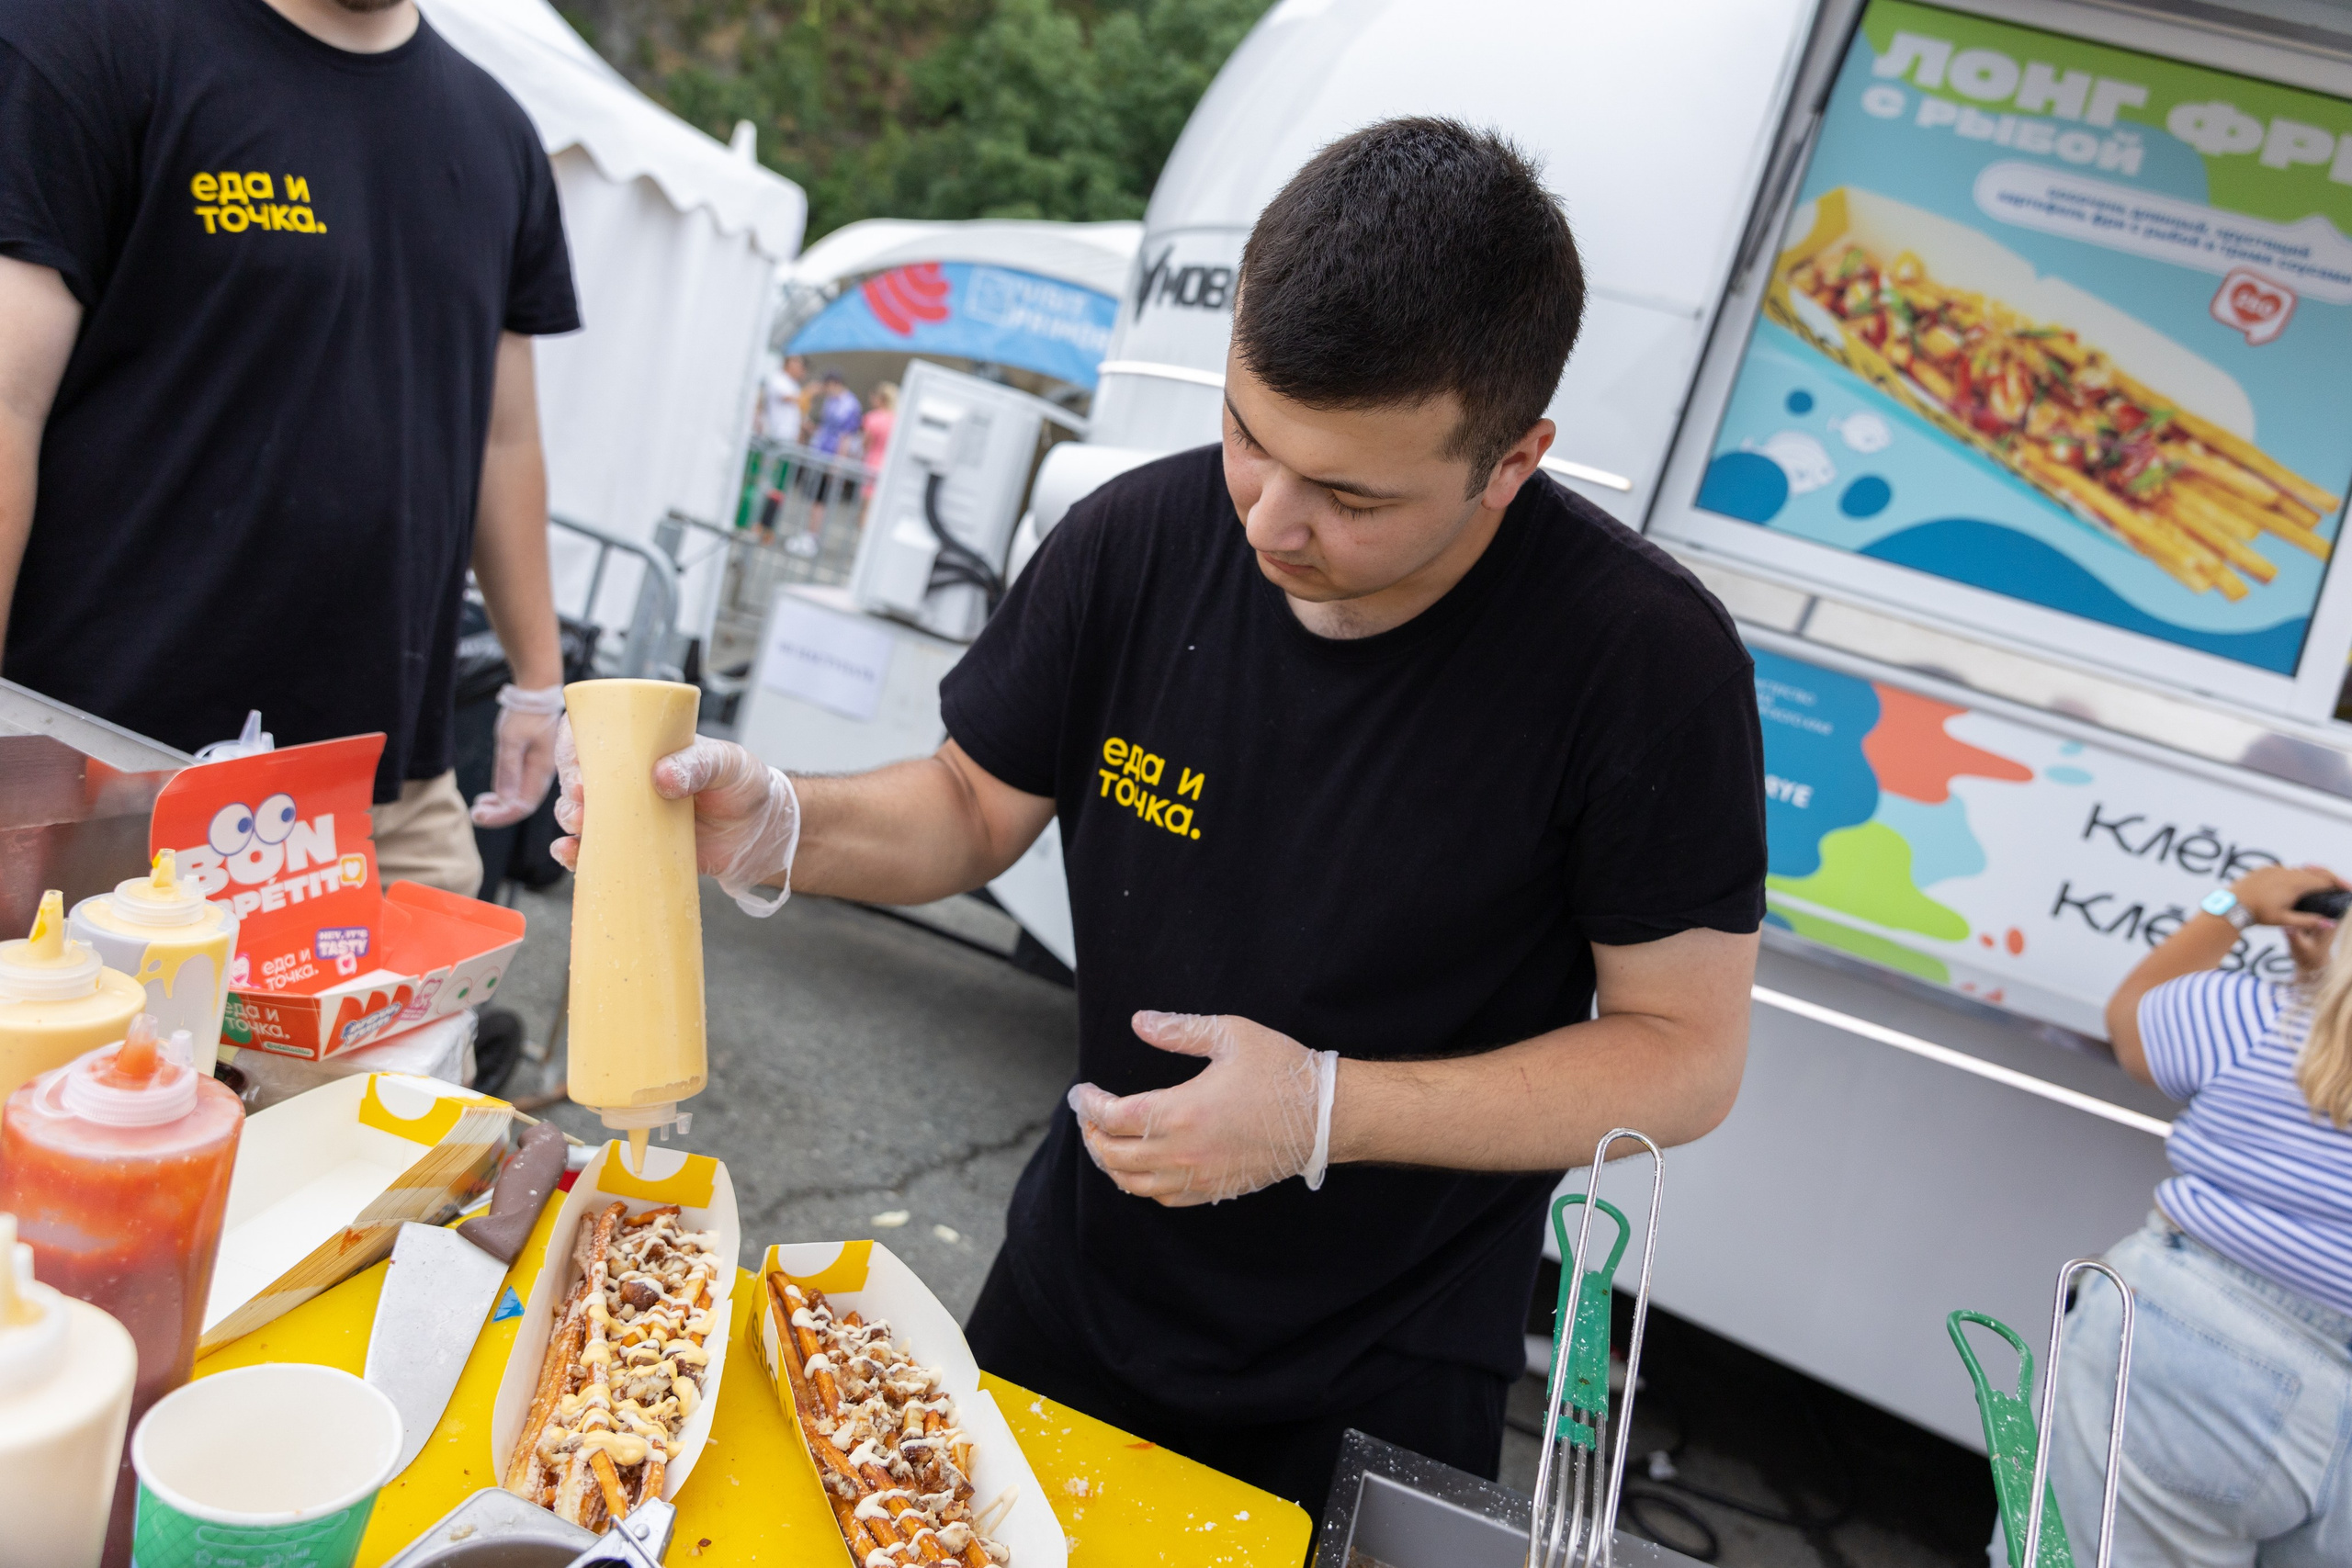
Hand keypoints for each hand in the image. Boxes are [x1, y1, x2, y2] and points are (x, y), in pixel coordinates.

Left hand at [470, 687, 563, 827]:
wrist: (537, 694)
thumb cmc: (525, 714)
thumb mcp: (511, 738)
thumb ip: (508, 769)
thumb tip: (503, 799)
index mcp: (541, 770)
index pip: (523, 805)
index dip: (501, 815)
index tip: (478, 815)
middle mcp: (542, 774)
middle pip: (522, 805)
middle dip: (498, 814)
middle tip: (474, 814)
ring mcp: (538, 770)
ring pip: (520, 798)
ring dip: (499, 806)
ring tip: (478, 807)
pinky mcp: (531, 765)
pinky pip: (519, 788)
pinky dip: (503, 795)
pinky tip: (489, 796)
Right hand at [550, 727, 801, 914]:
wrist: (761, 831)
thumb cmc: (743, 784)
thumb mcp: (728, 763)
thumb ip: (699, 764)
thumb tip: (662, 776)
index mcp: (644, 748)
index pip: (595, 736)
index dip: (574, 747)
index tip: (579, 767)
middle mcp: (627, 780)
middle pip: (578, 777)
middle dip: (570, 790)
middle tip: (583, 802)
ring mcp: (628, 815)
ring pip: (580, 814)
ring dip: (570, 820)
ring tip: (580, 828)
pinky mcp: (634, 847)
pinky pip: (595, 852)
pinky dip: (576, 855)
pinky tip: (572, 854)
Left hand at [1066, 1012, 1336, 1205]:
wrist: (1325, 1116)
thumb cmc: (1282, 1072)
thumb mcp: (1231, 1035)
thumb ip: (1179, 1029)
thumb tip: (1139, 1022)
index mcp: (1182, 1111)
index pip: (1113, 1118)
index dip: (1089, 1106)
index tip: (1083, 1093)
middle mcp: (1184, 1151)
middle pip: (1114, 1156)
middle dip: (1092, 1136)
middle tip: (1088, 1117)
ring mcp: (1199, 1176)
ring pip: (1133, 1184)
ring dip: (1110, 1165)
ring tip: (1105, 1143)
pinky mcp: (1215, 1189)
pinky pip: (1164, 1198)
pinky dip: (1141, 1185)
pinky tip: (1140, 1168)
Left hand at [2228, 863, 2342, 928]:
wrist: (2230, 903)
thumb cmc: (2257, 914)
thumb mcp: (2284, 921)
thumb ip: (2308, 921)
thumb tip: (2330, 923)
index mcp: (2296, 884)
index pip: (2325, 881)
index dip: (2339, 885)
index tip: (2349, 890)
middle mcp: (2288, 873)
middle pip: (2317, 872)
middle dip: (2331, 878)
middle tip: (2342, 887)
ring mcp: (2276, 869)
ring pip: (2302, 870)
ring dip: (2314, 877)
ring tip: (2324, 886)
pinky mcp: (2266, 869)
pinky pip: (2287, 870)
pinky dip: (2298, 876)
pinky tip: (2300, 884)